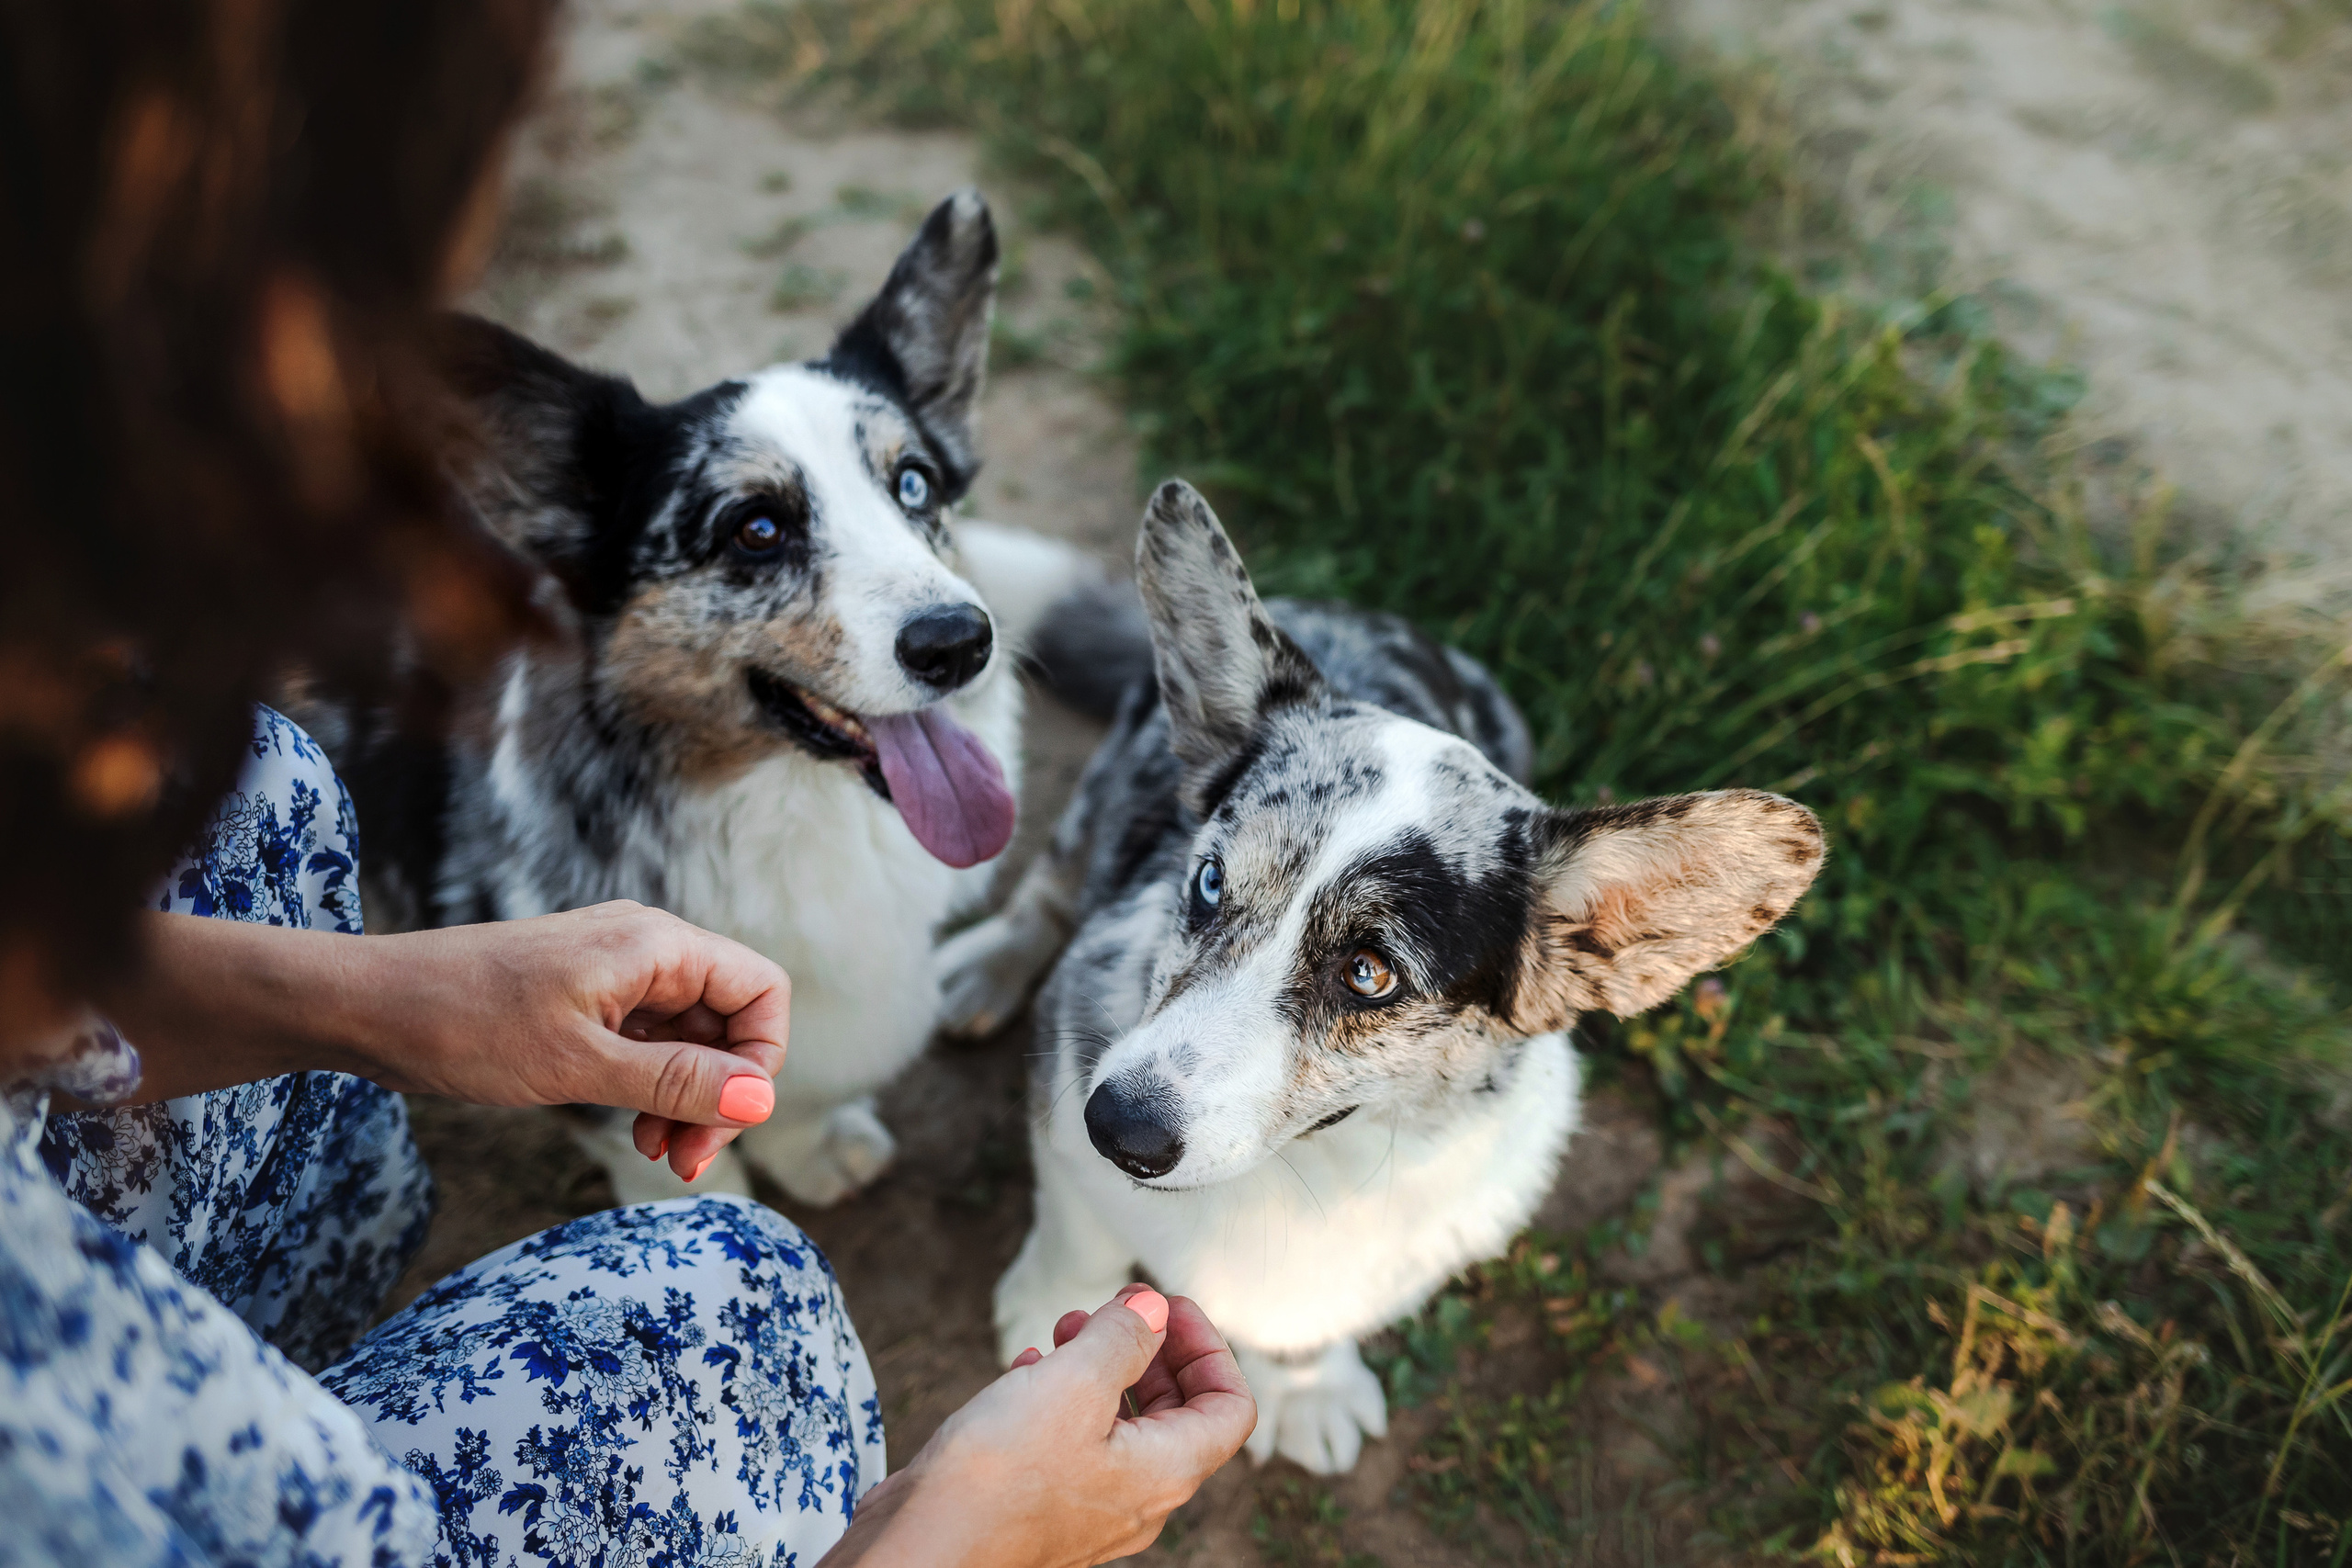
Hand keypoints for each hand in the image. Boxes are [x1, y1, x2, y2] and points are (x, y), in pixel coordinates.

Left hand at [108, 902, 786, 1182]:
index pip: (761, 990)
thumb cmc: (462, 1023)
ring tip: (658, 1154)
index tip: (725, 1120)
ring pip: (692, 1040)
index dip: (762, 1059)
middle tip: (688, 1160)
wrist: (366, 1008)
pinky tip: (634, 1130)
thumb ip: (675, 1081)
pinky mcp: (589, 1002)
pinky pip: (650, 1045)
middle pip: (730, 1021)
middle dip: (723, 1093)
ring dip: (689, 1100)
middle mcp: (646, 951)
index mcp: (656, 946)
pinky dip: (652, 1089)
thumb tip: (762, 1100)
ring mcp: (618, 976)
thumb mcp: (577, 1065)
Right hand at [824, 1286, 1255, 1567]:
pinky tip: (1027, 1370)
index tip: (1166, 1307)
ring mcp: (1091, 1506)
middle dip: (1148, 1349)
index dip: (1208, 1346)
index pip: (1229, 1407)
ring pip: (1119, 1424)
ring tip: (1064, 1329)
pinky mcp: (1044, 1505)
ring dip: (1101, 1367)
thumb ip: (1125, 1338)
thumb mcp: (1076, 1382)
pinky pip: (1073, 1443)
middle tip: (1110, 1309)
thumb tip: (1154, 1311)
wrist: (923, 1545)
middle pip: (1176, 1412)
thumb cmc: (1001, 1473)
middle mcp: (1138, 1497)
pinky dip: (1062, 1398)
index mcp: (1166, 1472)